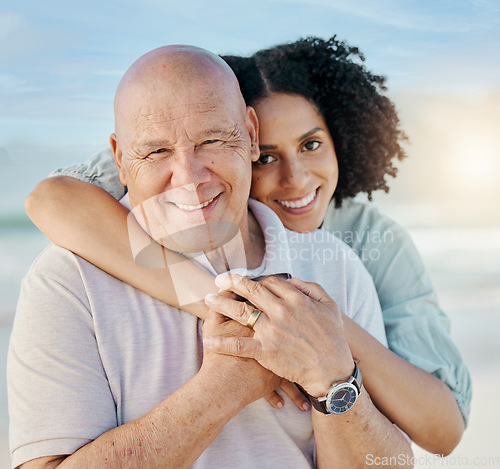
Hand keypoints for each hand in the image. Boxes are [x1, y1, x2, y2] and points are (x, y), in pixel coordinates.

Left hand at [204, 274, 354, 396]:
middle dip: (232, 282)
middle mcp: (281, 311)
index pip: (269, 282)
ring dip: (221, 303)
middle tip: (218, 280)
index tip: (247, 282)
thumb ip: (312, 289)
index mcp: (296, 299)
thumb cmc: (332, 339)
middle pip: (250, 291)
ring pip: (240, 311)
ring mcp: (272, 331)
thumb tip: (292, 279)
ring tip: (208, 299)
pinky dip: (222, 342)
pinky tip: (208, 339)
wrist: (331, 371)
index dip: (256, 280)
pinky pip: (238, 345)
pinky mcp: (265, 351)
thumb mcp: (330, 306)